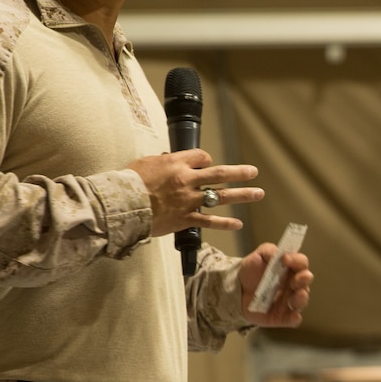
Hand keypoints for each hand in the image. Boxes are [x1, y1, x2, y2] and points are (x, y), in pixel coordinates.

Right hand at [128, 149, 263, 236]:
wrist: (122, 205)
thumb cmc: (128, 183)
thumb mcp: (146, 163)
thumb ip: (164, 162)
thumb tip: (172, 161)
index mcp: (176, 163)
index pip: (202, 157)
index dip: (207, 160)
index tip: (208, 163)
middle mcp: (187, 180)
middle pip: (220, 173)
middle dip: (240, 173)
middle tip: (253, 172)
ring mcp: (188, 200)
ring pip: (221, 196)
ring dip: (242, 195)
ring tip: (258, 193)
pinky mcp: (185, 219)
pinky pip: (210, 222)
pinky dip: (225, 224)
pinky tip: (238, 224)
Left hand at [238, 244, 313, 326]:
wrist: (236, 290)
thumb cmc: (251, 271)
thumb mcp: (258, 255)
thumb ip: (269, 250)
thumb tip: (280, 254)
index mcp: (290, 269)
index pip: (301, 263)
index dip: (296, 260)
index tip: (285, 259)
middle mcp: (294, 285)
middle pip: (305, 281)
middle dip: (303, 279)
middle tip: (296, 279)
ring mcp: (289, 301)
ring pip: (302, 301)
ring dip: (302, 298)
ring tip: (297, 295)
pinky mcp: (283, 316)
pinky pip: (293, 319)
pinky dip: (294, 318)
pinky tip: (294, 317)